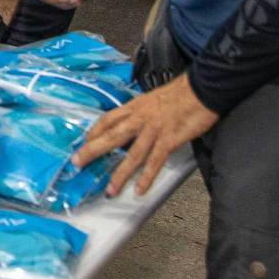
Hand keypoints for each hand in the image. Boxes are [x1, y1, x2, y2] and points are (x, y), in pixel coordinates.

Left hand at [74, 73, 217, 196]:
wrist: (201, 89)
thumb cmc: (180, 93)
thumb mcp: (153, 98)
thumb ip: (141, 110)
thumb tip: (133, 121)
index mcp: (135, 106)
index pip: (108, 119)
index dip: (94, 131)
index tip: (84, 142)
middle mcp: (140, 118)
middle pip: (112, 136)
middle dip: (93, 151)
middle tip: (77, 163)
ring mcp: (154, 130)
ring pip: (132, 154)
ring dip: (120, 174)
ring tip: (110, 190)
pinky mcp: (169, 140)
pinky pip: (155, 161)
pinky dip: (147, 177)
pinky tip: (140, 190)